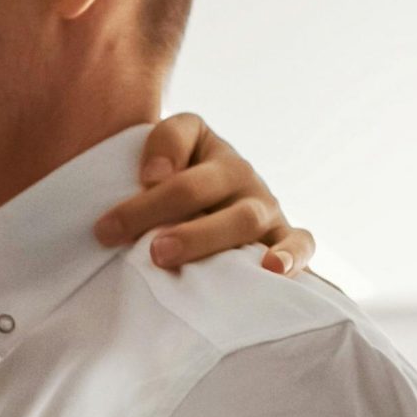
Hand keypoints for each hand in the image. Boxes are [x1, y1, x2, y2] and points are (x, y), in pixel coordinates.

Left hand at [93, 112, 314, 275]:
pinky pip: (301, 243)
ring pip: (243, 219)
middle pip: (205, 189)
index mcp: (208, 150)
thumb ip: (163, 146)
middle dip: (166, 212)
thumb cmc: (178, 182)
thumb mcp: (167, 150)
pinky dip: (291, 256)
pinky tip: (272, 270)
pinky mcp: (284, 236)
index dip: (150, 180)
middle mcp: (239, 174)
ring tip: (171, 258)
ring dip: (205, 238)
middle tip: (150, 249)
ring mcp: (264, 206)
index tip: (114, 218)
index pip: (180, 146)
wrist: (213, 205)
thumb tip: (155, 175)